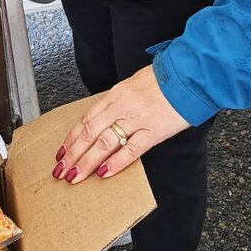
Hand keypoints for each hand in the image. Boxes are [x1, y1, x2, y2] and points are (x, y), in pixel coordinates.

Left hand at [54, 66, 190, 182]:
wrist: (189, 75)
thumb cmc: (163, 79)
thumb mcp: (134, 84)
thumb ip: (119, 101)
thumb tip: (105, 118)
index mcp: (116, 94)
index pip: (87, 119)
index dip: (72, 137)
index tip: (62, 152)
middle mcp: (122, 106)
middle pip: (90, 133)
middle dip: (73, 154)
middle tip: (61, 171)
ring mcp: (137, 119)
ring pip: (105, 143)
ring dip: (87, 162)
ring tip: (76, 176)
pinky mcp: (154, 131)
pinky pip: (131, 149)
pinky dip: (116, 163)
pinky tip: (104, 173)